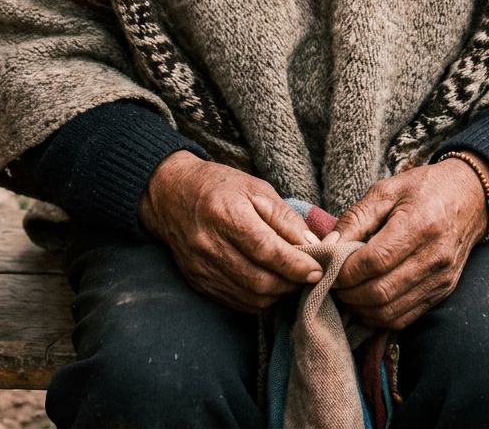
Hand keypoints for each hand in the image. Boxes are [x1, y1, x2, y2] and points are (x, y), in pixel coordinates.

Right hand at [138, 152, 322, 312]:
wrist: (171, 195)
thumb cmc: (218, 186)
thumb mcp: (255, 188)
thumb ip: (284, 217)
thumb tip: (312, 245)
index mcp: (225, 214)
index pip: (266, 250)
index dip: (295, 265)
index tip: (317, 270)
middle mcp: (210, 245)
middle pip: (259, 279)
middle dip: (290, 283)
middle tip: (308, 275)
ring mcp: (202, 267)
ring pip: (250, 296)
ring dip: (277, 294)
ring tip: (291, 279)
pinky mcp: (198, 282)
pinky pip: (236, 302)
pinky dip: (259, 299)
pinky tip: (269, 285)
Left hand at [332, 156, 488, 329]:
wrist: (471, 197)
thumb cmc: (424, 188)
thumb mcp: (386, 190)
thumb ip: (356, 218)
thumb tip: (327, 247)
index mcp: (419, 224)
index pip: (375, 261)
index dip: (345, 271)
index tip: (327, 267)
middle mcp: (434, 257)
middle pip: (381, 292)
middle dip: (348, 293)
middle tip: (331, 283)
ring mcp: (441, 279)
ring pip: (391, 312)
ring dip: (361, 309)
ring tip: (346, 293)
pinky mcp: (443, 292)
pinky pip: (406, 318)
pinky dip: (380, 317)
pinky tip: (366, 302)